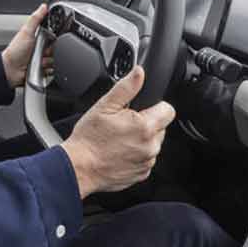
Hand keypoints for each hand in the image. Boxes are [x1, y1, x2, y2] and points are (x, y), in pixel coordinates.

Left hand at [1, 4, 54, 87]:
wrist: (11, 69)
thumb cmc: (15, 51)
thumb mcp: (26, 32)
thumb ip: (35, 19)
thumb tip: (43, 7)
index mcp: (37, 38)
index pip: (53, 36)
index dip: (53, 38)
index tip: (49, 40)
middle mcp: (40, 48)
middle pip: (55, 48)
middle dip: (50, 51)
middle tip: (40, 51)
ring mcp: (41, 59)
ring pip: (54, 59)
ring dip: (48, 61)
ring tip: (38, 61)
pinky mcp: (41, 69)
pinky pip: (52, 69)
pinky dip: (48, 69)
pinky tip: (40, 67)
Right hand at [60, 66, 174, 197]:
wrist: (79, 168)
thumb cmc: (89, 139)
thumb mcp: (104, 106)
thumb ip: (126, 88)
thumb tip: (139, 73)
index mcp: (145, 126)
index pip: (168, 110)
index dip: (155, 106)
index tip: (141, 109)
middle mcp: (150, 146)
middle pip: (160, 127)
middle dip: (146, 123)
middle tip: (124, 124)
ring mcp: (147, 162)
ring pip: (153, 143)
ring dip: (142, 139)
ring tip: (119, 139)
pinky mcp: (142, 174)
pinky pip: (146, 158)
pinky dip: (136, 154)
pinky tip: (119, 152)